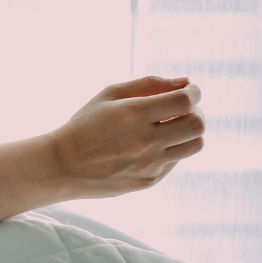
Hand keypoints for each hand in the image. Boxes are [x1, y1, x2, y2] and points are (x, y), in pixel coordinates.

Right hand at [48, 76, 203, 198]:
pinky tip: (151, 145)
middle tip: (182, 109)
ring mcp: (150, 164)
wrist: (64, 165)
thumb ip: (148, 84)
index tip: (189, 90)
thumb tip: (184, 81)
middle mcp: (145, 141)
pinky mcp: (150, 180)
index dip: (194, 92)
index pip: (184, 101)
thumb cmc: (86, 124)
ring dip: (189, 132)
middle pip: (197, 124)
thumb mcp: (109, 95)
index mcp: (133, 114)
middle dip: (196, 111)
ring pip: (195, 145)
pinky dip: (171, 148)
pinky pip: (176, 161)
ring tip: (172, 127)